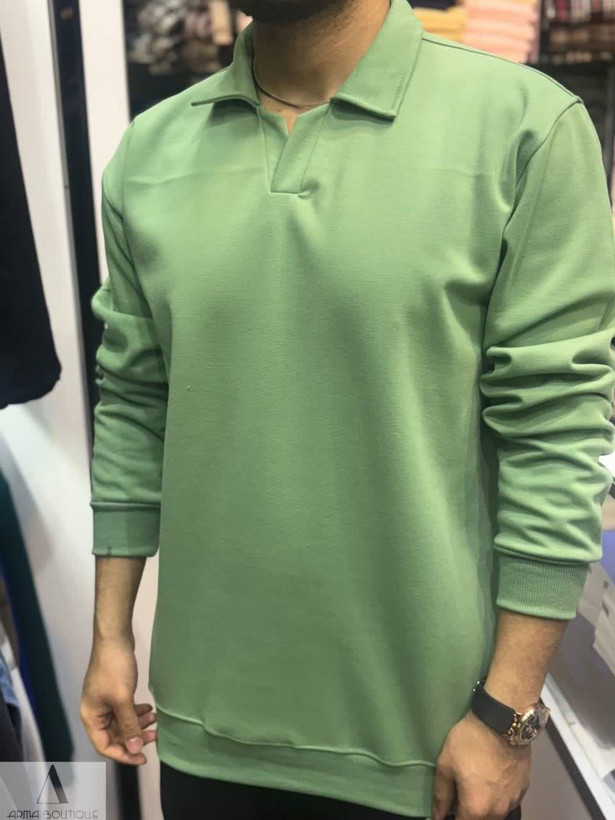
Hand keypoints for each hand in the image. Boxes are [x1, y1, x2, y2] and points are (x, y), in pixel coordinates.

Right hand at [81, 635, 156, 764]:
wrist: (115, 638)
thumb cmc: (114, 668)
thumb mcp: (123, 699)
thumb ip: (129, 725)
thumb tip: (135, 748)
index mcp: (91, 717)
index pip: (105, 746)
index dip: (124, 754)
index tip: (143, 757)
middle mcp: (95, 711)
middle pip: (115, 735)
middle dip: (135, 736)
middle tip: (155, 735)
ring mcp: (104, 701)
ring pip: (122, 721)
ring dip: (138, 723)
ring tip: (155, 718)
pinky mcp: (114, 691)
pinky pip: (125, 709)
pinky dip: (137, 711)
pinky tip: (149, 708)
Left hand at [431, 710, 529, 819]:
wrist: (502, 723)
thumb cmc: (469, 742)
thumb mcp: (446, 764)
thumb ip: (441, 795)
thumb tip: (438, 816)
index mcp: (476, 809)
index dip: (451, 817)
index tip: (450, 806)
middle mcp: (498, 812)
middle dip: (469, 812)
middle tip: (461, 793)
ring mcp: (513, 801)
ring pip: (496, 814)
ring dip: (485, 807)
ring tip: (478, 783)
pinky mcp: (524, 789)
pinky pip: (508, 801)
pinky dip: (499, 796)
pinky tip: (493, 778)